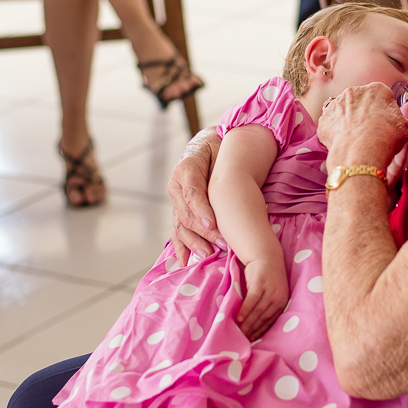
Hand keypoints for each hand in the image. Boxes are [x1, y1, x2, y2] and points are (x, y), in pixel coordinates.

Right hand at [167, 128, 223, 262]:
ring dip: (194, 243)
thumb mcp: (221, 149)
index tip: (213, 224)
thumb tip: (231, 185)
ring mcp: (176, 201)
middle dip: (204, 232)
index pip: (193, 193)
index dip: (202, 210)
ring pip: (181, 226)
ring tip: (207, 256)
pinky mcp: (179, 212)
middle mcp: (176, 186)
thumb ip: (222, 166)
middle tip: (222, 245)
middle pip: (187, 214)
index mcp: (186, 167)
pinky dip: (181, 248)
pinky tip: (185, 262)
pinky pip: (177, 232)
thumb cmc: (220, 147)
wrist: (210, 145)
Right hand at [238, 257, 288, 340]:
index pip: (271, 321)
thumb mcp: (271, 291)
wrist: (265, 254)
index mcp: (282, 301)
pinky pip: (252, 300)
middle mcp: (279, 297)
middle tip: (242, 340)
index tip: (250, 340)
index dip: (260, 332)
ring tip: (239, 332)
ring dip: (247, 323)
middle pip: (264, 318)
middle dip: (252, 331)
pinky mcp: (260, 283)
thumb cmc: (265, 276)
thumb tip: (252, 324)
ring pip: (258, 311)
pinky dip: (245, 311)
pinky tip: (238, 318)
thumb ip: (265, 305)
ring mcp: (270, 290)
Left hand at [317, 83, 407, 171]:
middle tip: (369, 131)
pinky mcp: (324, 120)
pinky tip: (344, 143)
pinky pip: (331, 125)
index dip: (383, 111)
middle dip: (363, 113)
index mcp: (376, 89)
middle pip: (360, 101)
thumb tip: (391, 119)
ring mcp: (336, 104)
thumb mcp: (403, 125)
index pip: (381, 96)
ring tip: (355, 139)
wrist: (361, 152)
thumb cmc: (386, 137)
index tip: (384, 123)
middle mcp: (354, 91)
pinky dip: (335, 133)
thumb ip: (396, 116)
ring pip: (343, 111)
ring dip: (348, 121)